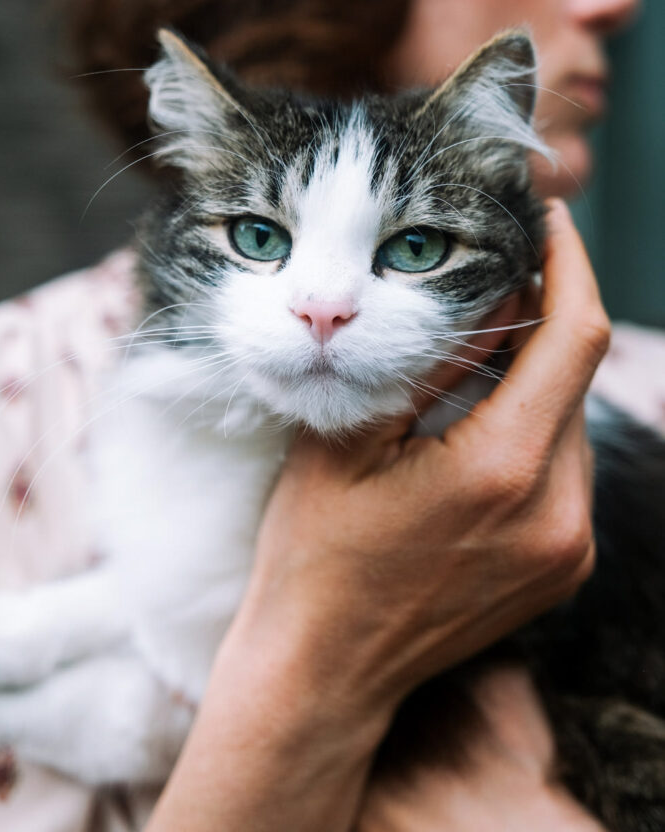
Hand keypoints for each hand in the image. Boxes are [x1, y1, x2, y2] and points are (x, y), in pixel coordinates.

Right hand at [146, 200, 607, 831]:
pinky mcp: (566, 567)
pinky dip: (535, 426)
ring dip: (538, 374)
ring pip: (573, 421)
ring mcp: (569, 547)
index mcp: (501, 468)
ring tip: (477, 352)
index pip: (572, 336)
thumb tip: (483, 288)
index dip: (569, 264)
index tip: (545, 222)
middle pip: (576, 374)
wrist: (325, 670)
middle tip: (496, 272)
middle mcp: (557, 511)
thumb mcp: (350, 438)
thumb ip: (427, 359)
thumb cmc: (315, 551)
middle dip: (547, 313)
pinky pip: (567, 469)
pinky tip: (479, 422)